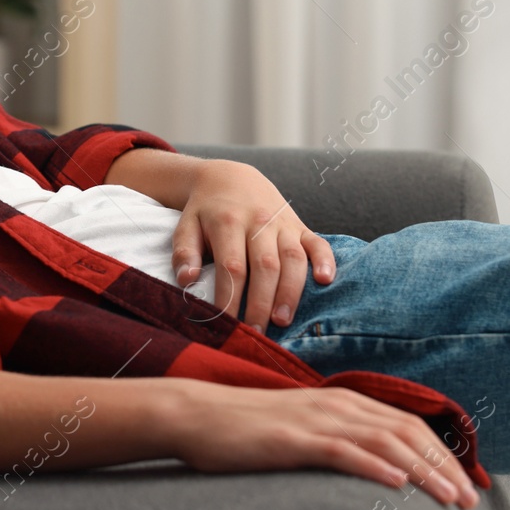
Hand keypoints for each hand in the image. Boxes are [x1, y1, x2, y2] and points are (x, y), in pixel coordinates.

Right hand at [168, 381, 480, 508]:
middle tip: (471, 500)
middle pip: (406, 432)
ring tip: (450, 498)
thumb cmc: (249, 428)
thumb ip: (338, 438)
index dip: (442, 454)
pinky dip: (373, 466)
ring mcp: (315, 420)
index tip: (467, 484)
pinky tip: (396, 484)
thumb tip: (374, 463)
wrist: (199, 414)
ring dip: (422, 471)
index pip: (407, 425)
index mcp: (342, 402)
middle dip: (444, 467)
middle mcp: (337, 405)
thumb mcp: (303, 429)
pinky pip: (341, 451)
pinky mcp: (293, 439)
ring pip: (384, 441)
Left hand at [172, 159, 335, 329]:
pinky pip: (317, 241)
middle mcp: (259, 221)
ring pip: (292, 257)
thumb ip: (184, 252)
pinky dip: (325, 260)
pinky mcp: (300, 225)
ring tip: (283, 320)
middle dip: (261, 302)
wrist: (231, 177)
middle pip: (265, 266)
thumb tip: (186, 280)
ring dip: (290, 290)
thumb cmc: (206, 210)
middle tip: (257, 333)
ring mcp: (283, 223)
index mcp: (228, 222)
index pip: (231, 266)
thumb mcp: (186, 225)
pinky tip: (325, 280)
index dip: (230, 297)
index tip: (226, 323)